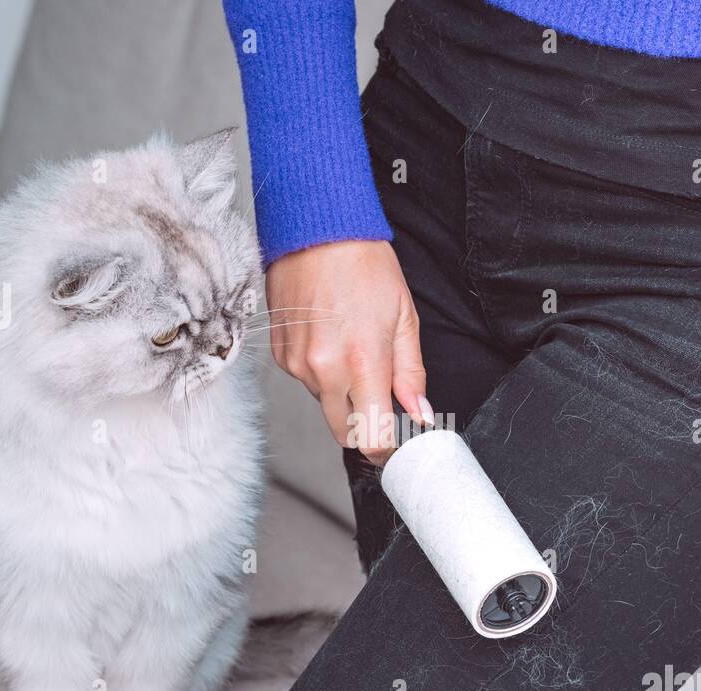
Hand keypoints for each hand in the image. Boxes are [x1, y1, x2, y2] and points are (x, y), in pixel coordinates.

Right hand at [264, 240, 431, 465]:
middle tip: (380, 402)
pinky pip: (305, 382)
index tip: (396, 443)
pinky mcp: (281, 356)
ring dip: (342, 393)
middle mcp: (325, 370)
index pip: (373, 436)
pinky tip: (329, 338)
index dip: (387, 448)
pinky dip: (320, 372)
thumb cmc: (363, 266)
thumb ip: (411, 374)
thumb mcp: (404, 318)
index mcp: (364, 363)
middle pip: (346, 433)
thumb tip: (419, 412)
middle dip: (365, 427)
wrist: (317, 231)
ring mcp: (298, 365)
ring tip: (352, 348)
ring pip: (325, 404)